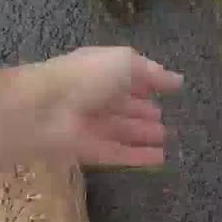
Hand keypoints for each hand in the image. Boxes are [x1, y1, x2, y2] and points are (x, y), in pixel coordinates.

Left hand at [2, 46, 182, 165]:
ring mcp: (88, 125)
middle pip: (122, 106)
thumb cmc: (86, 77)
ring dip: (142, 135)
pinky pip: (116, 154)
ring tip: (166, 138)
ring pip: (120, 131)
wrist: (44, 110)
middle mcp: (92, 96)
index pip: (125, 76)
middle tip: (165, 121)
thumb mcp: (124, 62)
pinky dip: (137, 157)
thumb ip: (151, 71)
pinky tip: (160, 159)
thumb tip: (177, 80)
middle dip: (143, 112)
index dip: (146, 83)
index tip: (168, 92)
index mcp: (98, 70)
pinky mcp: (87, 151)